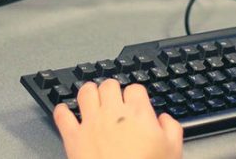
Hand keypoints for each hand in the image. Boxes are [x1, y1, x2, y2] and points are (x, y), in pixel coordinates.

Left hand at [54, 80, 182, 158]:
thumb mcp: (173, 151)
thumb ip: (172, 129)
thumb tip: (165, 119)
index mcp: (138, 114)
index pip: (135, 89)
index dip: (136, 94)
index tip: (136, 102)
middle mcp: (112, 113)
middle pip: (109, 85)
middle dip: (112, 90)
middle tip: (114, 98)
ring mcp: (91, 123)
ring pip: (86, 92)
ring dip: (89, 92)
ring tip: (92, 98)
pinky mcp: (73, 138)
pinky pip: (62, 116)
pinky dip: (62, 111)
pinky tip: (65, 112)